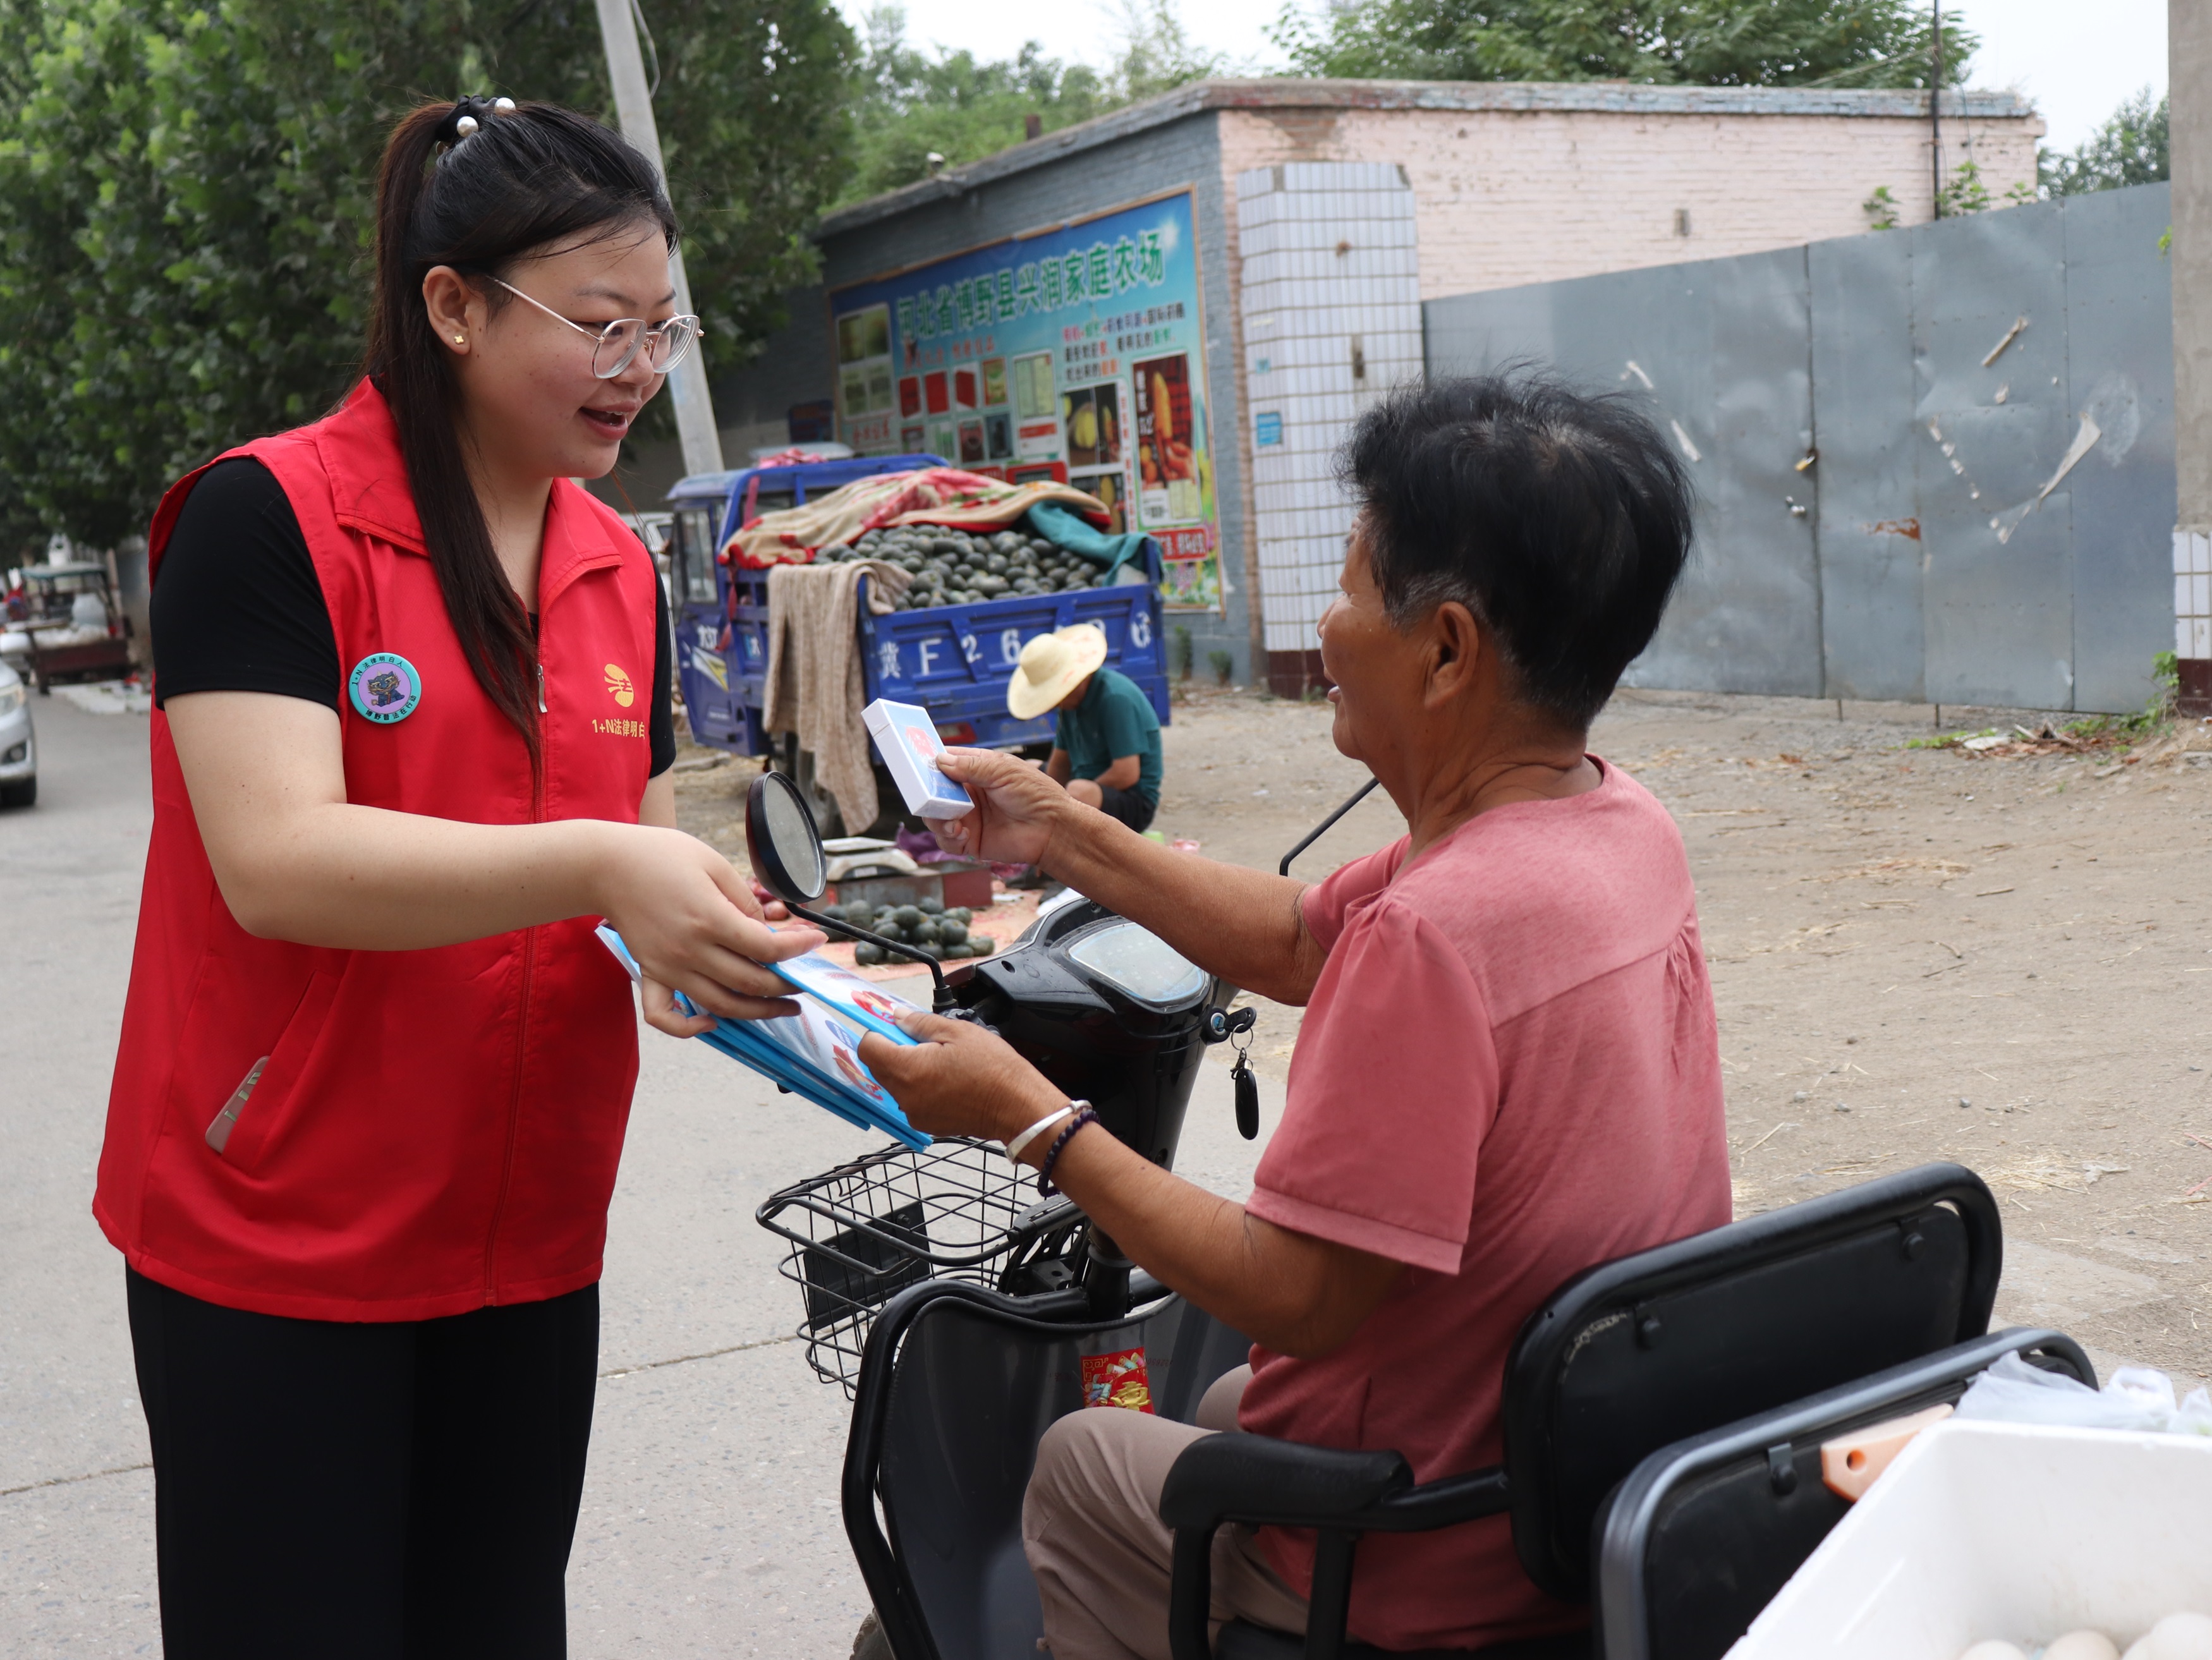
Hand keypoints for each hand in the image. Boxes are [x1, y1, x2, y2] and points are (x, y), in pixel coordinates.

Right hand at [597, 825, 820, 1028]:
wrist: (605, 866)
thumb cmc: (660, 856)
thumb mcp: (713, 864)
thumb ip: (744, 901)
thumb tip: (765, 931)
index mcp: (709, 919)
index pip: (766, 949)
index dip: (798, 948)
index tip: (817, 941)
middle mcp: (690, 951)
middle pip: (751, 982)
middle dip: (787, 983)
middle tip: (805, 977)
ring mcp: (668, 967)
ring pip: (721, 1005)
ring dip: (758, 1012)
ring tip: (784, 1007)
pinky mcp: (650, 973)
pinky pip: (665, 1015)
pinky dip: (689, 1028)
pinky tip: (713, 1024)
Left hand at [858, 1011, 1064, 1149]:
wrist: (1018, 1106)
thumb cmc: (994, 1069)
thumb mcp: (958, 1032)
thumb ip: (920, 1022)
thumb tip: (898, 1016)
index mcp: (908, 1070)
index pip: (868, 1048)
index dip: (878, 1032)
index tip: (894, 1026)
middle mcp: (905, 1097)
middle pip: (879, 1067)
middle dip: (894, 1050)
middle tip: (922, 1040)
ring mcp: (915, 1114)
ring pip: (896, 1084)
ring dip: (908, 1069)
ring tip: (941, 1060)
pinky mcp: (927, 1124)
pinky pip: (912, 1099)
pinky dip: (920, 1087)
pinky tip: (947, 1079)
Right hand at [929, 747, 1074, 866]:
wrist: (1053, 829)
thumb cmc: (1035, 794)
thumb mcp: (1003, 771)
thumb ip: (970, 766)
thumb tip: (939, 760)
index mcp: (976, 771)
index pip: (944, 763)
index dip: (929, 763)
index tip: (914, 763)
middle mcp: (968, 794)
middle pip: (933, 792)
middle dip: (927, 795)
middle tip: (927, 797)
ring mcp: (968, 817)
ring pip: (934, 817)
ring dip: (937, 818)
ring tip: (953, 821)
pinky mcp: (970, 841)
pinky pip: (946, 841)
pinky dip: (948, 838)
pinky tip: (963, 834)